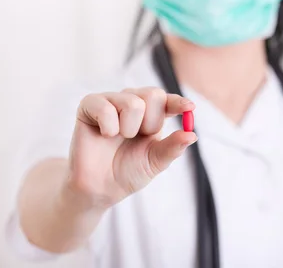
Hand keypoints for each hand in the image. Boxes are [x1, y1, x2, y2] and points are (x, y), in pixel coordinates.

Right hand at [66, 87, 195, 208]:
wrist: (100, 188)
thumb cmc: (127, 172)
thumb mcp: (155, 162)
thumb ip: (172, 148)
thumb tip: (192, 135)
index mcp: (151, 114)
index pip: (167, 100)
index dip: (178, 102)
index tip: (189, 108)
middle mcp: (132, 102)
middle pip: (153, 94)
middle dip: (150, 122)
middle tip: (137, 137)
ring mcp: (111, 101)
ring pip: (132, 101)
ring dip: (128, 128)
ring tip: (118, 139)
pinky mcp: (90, 105)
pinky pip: (105, 107)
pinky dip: (109, 126)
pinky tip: (104, 135)